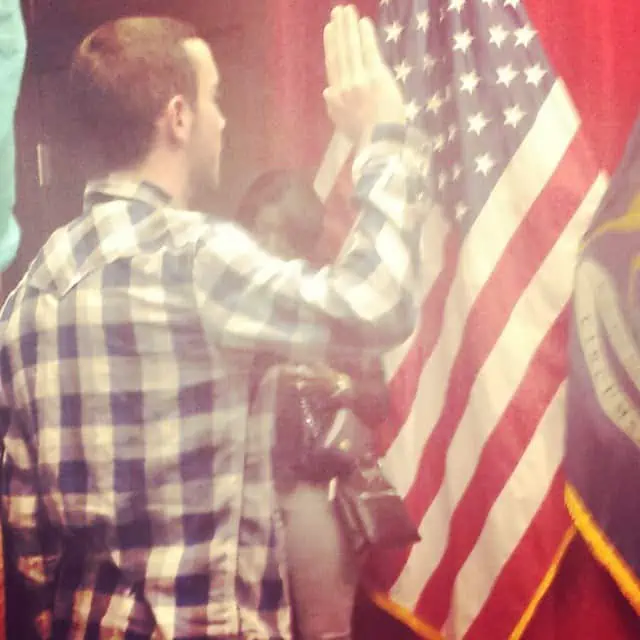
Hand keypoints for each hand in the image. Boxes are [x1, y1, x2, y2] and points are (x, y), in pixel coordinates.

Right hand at [323, 5, 404, 145]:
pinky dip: (365, 36)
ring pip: (351, 49)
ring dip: (348, 28)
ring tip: (347, 11)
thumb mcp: (342, 125)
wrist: (378, 144)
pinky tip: (363, 22)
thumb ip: (334, 106)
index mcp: (335, 98)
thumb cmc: (364, 138)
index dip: (330, 46)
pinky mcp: (375, 77)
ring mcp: (358, 80)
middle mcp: (344, 86)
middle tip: (337, 12)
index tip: (329, 30)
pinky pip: (368, 52)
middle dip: (338, 30)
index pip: (332, 66)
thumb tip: (327, 90)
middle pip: (340, 53)